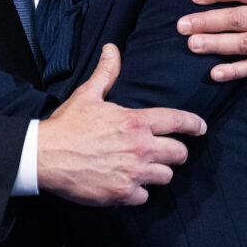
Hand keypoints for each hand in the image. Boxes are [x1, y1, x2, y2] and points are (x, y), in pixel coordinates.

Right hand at [37, 45, 207, 206]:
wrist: (45, 156)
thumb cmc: (67, 125)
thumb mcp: (88, 94)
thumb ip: (107, 73)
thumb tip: (112, 49)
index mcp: (136, 122)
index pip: (178, 121)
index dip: (194, 124)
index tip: (201, 128)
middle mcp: (140, 148)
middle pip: (180, 154)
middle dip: (176, 153)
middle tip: (168, 153)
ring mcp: (133, 173)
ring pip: (166, 177)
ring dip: (158, 173)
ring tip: (145, 169)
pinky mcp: (123, 194)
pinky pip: (145, 197)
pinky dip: (139, 192)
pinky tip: (127, 184)